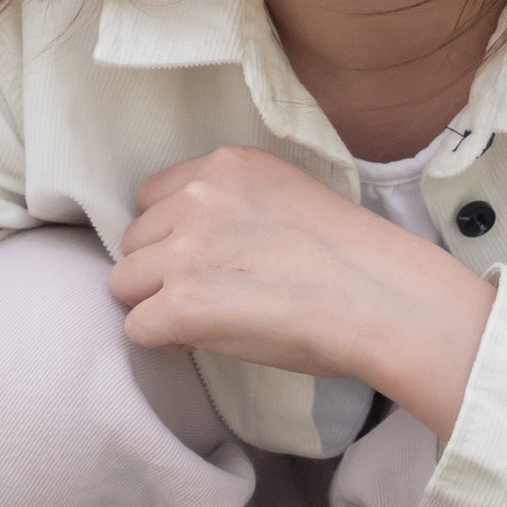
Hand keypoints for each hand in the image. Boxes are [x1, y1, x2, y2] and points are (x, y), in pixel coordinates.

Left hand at [110, 144, 491, 439]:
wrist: (382, 298)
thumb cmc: (353, 259)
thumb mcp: (289, 195)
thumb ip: (233, 204)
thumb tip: (188, 243)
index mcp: (226, 165)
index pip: (152, 197)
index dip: (172, 235)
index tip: (207, 259)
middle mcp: (198, 198)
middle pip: (134, 241)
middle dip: (161, 272)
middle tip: (212, 295)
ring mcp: (187, 251)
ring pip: (124, 283)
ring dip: (157, 305)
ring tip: (207, 320)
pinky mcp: (183, 306)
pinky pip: (137, 328)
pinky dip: (165, 342)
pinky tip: (203, 341)